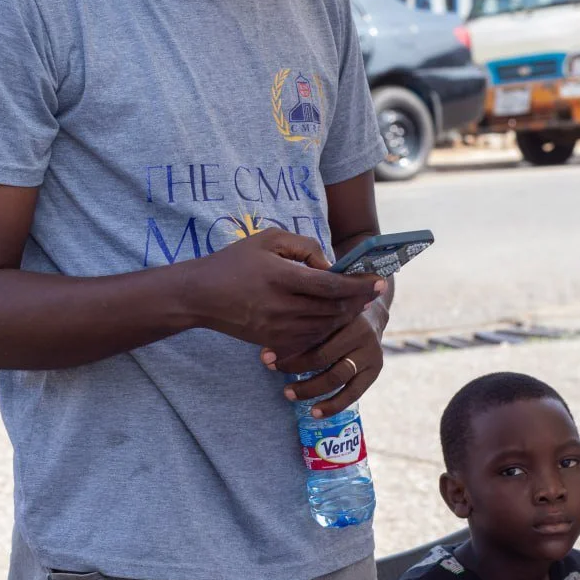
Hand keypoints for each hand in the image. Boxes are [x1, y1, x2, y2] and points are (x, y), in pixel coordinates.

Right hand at [188, 229, 385, 352]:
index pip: (332, 285)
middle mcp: (282, 306)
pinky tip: (332, 318)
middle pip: (333, 308)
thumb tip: (329, 264)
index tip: (379, 281)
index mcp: (282, 277)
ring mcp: (278, 327)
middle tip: (372, 292)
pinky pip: (310, 338)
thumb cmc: (234, 261)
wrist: (200, 295)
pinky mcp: (273, 340)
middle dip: (357, 301)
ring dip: (344, 316)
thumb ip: (304, 246)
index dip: (359, 285)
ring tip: (356, 304)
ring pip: (325, 326)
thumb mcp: (268, 239)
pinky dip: (326, 329)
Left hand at [261, 301, 387, 416]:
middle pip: (323, 357)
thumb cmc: (335, 312)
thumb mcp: (321, 311)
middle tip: (272, 372)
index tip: (265, 357)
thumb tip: (264, 354)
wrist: (372, 311)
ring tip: (288, 394)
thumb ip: (299, 328)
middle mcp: (361, 333)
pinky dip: (333, 405)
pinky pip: (353, 393)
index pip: (312, 335)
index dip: (287, 348)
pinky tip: (315, 412)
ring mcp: (371, 353)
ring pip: (337, 377)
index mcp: (345, 315)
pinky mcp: (375, 370)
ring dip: (310, 388)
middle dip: (295, 368)